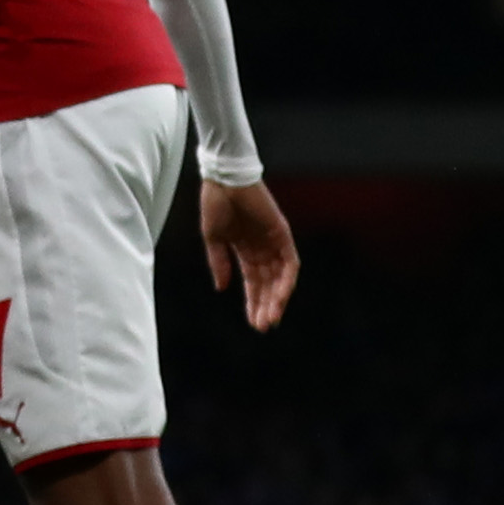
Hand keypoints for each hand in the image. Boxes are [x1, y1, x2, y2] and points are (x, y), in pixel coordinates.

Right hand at [201, 179, 301, 330]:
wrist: (224, 178)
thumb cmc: (216, 203)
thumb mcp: (213, 238)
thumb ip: (219, 263)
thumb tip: (221, 288)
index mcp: (245, 250)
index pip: (253, 282)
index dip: (253, 302)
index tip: (253, 323)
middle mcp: (262, 248)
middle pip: (268, 284)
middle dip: (266, 305)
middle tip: (263, 327)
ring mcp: (273, 241)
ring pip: (280, 277)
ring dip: (277, 298)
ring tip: (271, 317)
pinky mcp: (282, 233)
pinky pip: (290, 262)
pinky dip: (287, 280)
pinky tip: (279, 296)